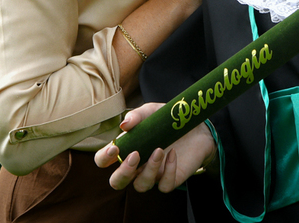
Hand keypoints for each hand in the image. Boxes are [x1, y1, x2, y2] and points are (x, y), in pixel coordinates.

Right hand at [93, 103, 217, 192]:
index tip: (114, 148)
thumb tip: (124, 125)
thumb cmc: (166, 120)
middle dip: (123, 172)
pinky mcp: (170, 179)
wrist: (195, 125)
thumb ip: (137, 116)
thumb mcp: (151, 112)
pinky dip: (168, 171)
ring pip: (141, 185)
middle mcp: (136, 166)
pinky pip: (165, 186)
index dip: (103, 158)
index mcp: (125, 149)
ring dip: (149, 170)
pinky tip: (173, 154)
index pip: (103, 161)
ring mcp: (153, 174)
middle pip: (117, 182)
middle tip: (136, 155)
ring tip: (159, 149)